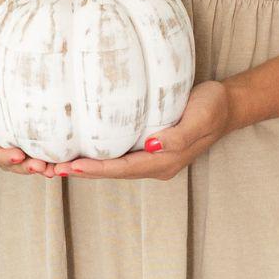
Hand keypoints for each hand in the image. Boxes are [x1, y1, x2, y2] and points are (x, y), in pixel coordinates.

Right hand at [0, 87, 54, 174]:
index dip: (4, 156)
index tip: (18, 155)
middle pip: (10, 163)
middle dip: (25, 166)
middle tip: (39, 166)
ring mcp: (11, 148)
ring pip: (24, 163)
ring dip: (38, 167)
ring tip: (51, 169)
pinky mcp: (26, 144)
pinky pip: (35, 155)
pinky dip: (47, 160)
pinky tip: (58, 163)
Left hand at [47, 80, 235, 179]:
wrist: (227, 104)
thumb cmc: (213, 107)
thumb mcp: (201, 117)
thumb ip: (179, 135)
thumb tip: (152, 147)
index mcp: (165, 162)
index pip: (123, 169)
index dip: (96, 169)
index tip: (71, 166)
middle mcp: (155, 165)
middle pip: (112, 173)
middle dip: (81, 172)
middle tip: (50, 169)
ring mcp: (152, 158)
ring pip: (112, 167)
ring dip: (85, 167)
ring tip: (55, 164)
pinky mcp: (149, 147)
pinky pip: (118, 155)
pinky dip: (97, 156)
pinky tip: (80, 150)